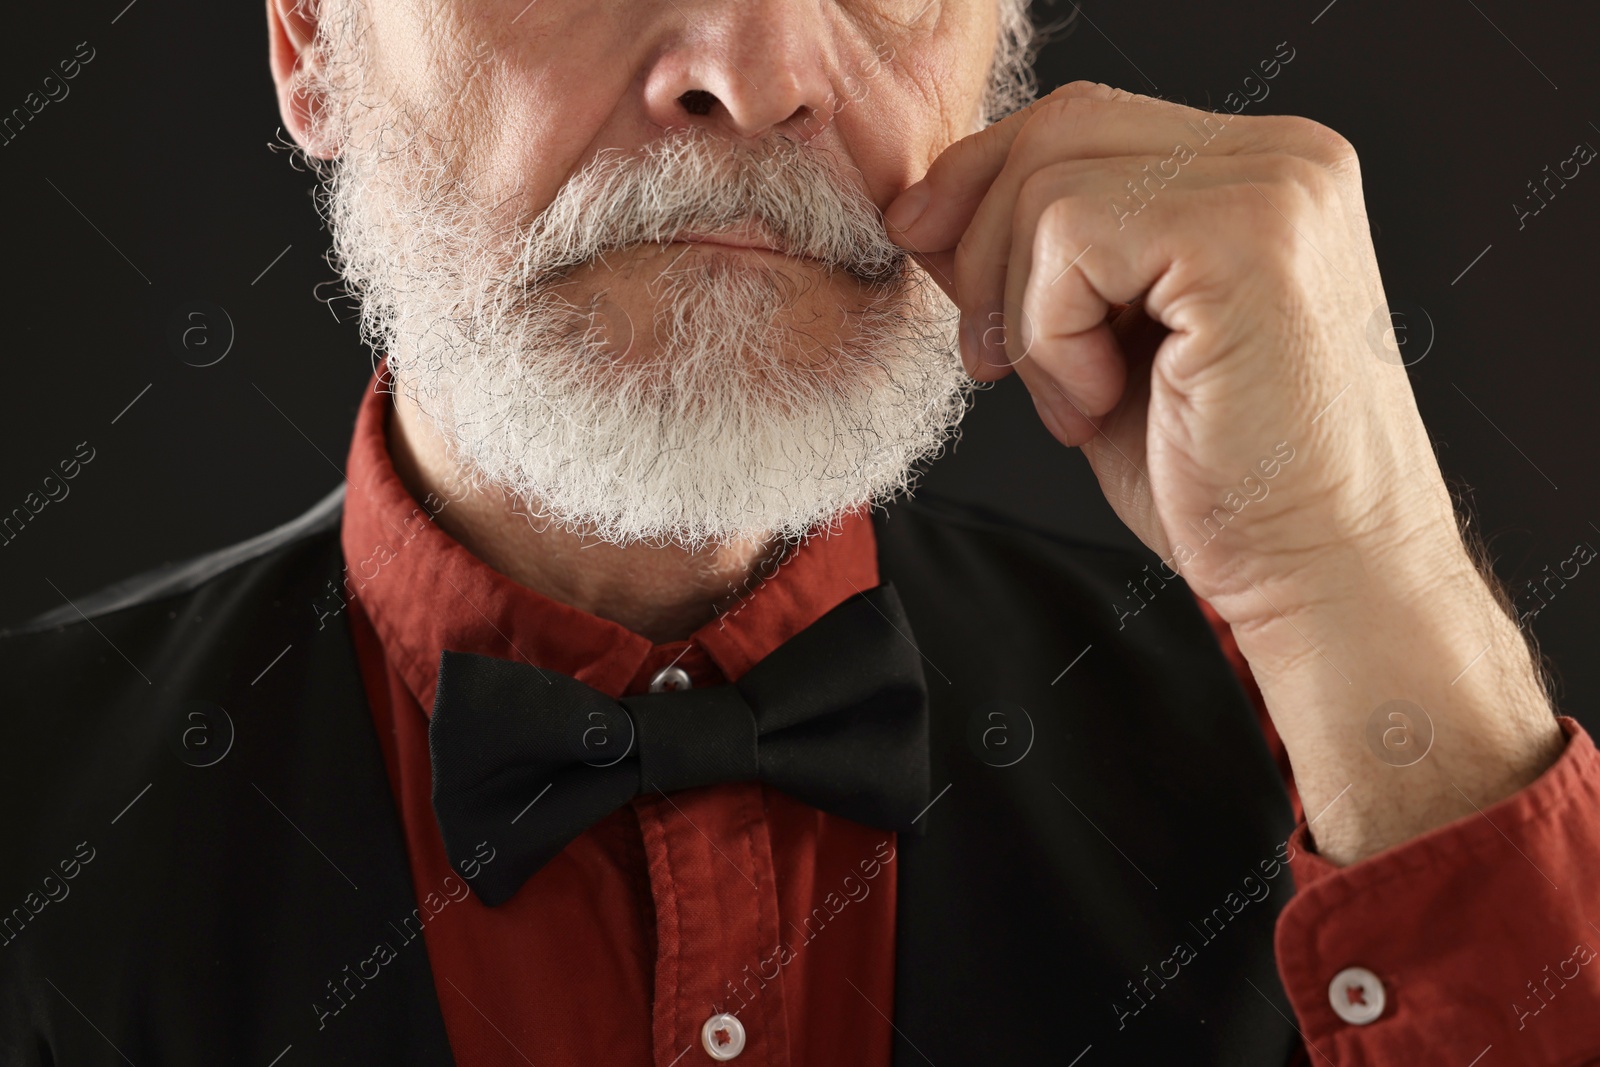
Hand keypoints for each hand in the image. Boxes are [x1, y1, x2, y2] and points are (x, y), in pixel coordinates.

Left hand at [884, 79, 1444, 626]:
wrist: (1319, 573)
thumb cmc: (1220, 482)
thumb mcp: (1101, 346)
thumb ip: (1036, 262)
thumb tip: (929, 207)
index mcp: (1259, 174)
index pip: (1082, 121)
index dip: (981, 184)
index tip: (927, 251)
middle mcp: (1282, 160)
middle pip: (1057, 130)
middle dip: (982, 249)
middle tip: (996, 361)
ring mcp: (1274, 189)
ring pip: (1048, 186)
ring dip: (1024, 314)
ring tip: (1078, 399)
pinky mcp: (1245, 239)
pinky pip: (1068, 236)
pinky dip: (1051, 334)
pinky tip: (1102, 399)